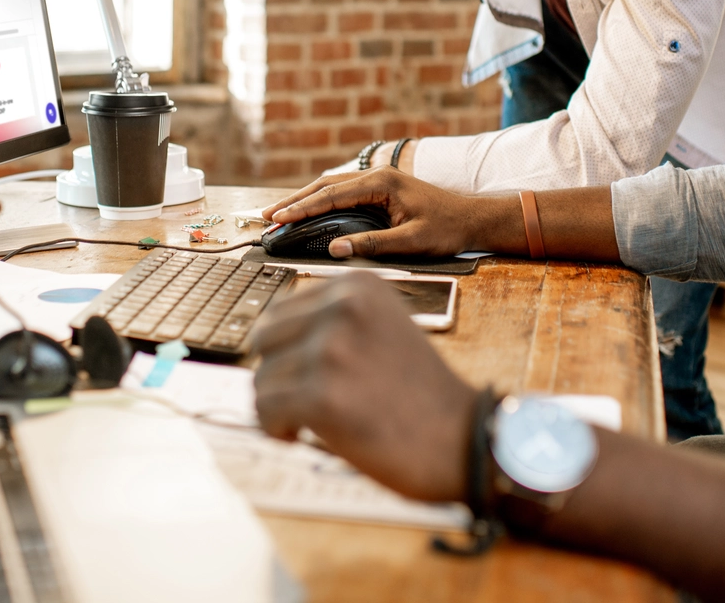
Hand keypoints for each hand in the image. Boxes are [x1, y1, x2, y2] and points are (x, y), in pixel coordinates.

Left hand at [252, 274, 474, 501]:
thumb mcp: (381, 329)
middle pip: (265, 340)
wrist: (463, 439)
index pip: (282, 310)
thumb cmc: (420, 394)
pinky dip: (276, 429)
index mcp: (358, 285)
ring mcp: (331, 349)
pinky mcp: (322, 394)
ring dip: (279, 407)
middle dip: (278, 375)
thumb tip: (270, 338)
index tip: (306, 375)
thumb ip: (333, 323)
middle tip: (303, 400)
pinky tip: (301, 435)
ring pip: (261, 378)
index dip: (286, 350)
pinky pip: (265, 410)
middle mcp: (343, 307)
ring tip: (311, 421)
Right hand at [260, 167, 521, 258]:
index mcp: (382, 183)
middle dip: (294, 201)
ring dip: (305, 199)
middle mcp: (377, 176)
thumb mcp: (411, 241)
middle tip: (267, 217)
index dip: (302, 208)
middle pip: (325, 186)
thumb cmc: (448, 229)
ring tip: (279, 213)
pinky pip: (343, 193)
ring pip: (332, 187)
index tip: (278, 218)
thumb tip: (335, 249)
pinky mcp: (380, 190)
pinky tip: (308, 210)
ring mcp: (378, 181)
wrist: (474, 218)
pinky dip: (321, 200)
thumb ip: (373, 244)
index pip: (331, 195)